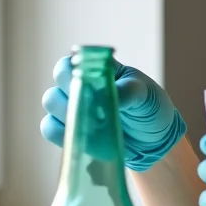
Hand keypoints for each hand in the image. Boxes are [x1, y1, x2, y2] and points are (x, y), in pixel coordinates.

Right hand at [40, 55, 186, 171]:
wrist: (155, 139)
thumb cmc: (149, 106)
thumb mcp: (145, 94)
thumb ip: (127, 90)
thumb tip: (109, 95)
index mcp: (93, 70)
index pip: (66, 65)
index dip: (67, 74)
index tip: (83, 85)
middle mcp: (77, 88)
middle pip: (55, 87)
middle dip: (70, 99)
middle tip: (92, 109)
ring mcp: (72, 110)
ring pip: (51, 107)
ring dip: (69, 116)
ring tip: (96, 125)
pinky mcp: (71, 132)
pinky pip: (51, 130)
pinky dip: (65, 135)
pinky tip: (87, 139)